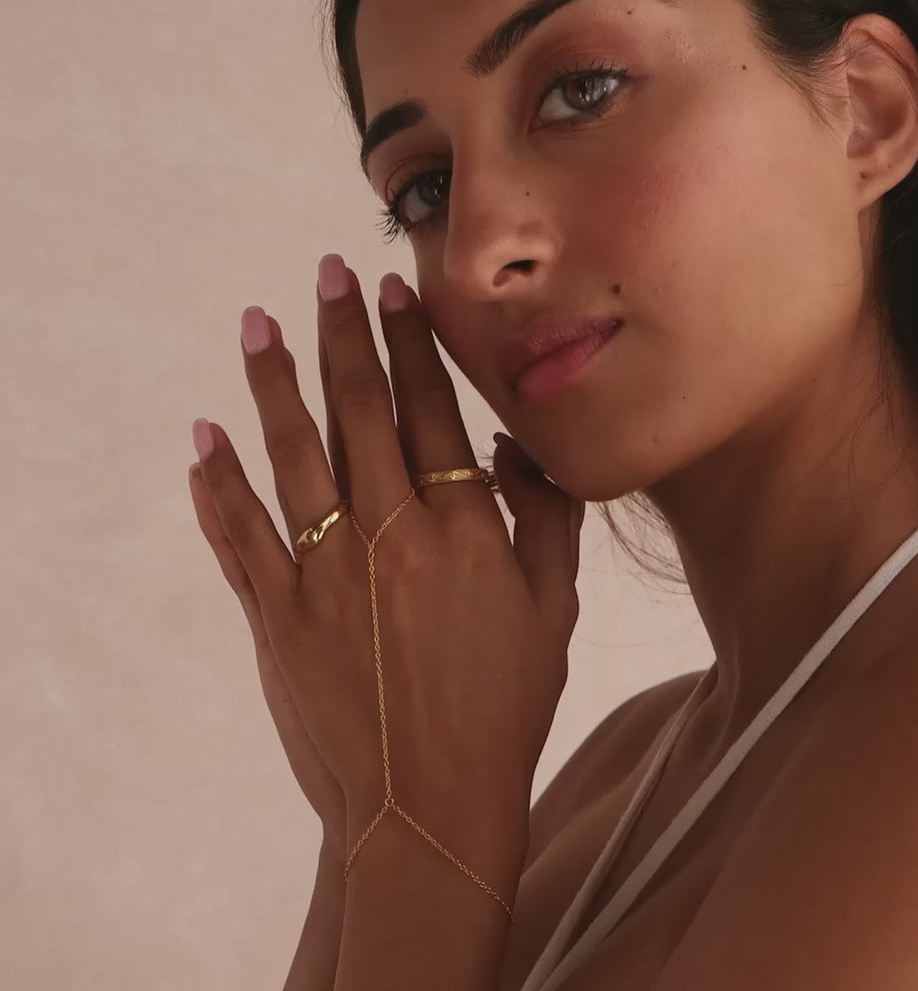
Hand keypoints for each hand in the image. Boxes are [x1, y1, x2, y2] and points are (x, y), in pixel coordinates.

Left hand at [188, 257, 585, 859]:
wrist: (427, 804)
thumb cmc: (504, 707)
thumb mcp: (554, 609)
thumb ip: (543, 518)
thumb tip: (510, 450)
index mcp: (461, 529)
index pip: (431, 413)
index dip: (411, 347)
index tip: (393, 294)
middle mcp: (389, 534)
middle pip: (358, 413)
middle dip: (342, 336)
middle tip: (326, 274)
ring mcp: (324, 572)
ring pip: (293, 456)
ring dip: (273, 385)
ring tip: (257, 325)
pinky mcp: (277, 614)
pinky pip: (240, 535)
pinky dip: (217, 485)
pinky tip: (202, 438)